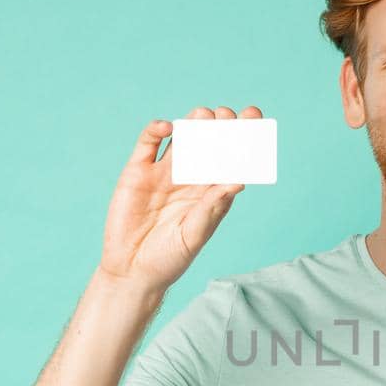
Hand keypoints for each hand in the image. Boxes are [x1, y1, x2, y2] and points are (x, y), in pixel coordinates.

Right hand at [98, 105, 259, 290]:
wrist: (131, 270)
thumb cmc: (169, 258)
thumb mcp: (195, 234)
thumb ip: (213, 207)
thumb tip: (240, 181)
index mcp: (211, 192)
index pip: (231, 159)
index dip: (243, 139)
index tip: (254, 119)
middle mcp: (190, 178)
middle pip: (209, 143)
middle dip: (220, 126)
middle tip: (227, 116)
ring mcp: (164, 172)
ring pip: (182, 138)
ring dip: (194, 123)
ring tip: (204, 116)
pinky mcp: (138, 171)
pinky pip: (148, 143)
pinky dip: (156, 129)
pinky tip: (167, 126)